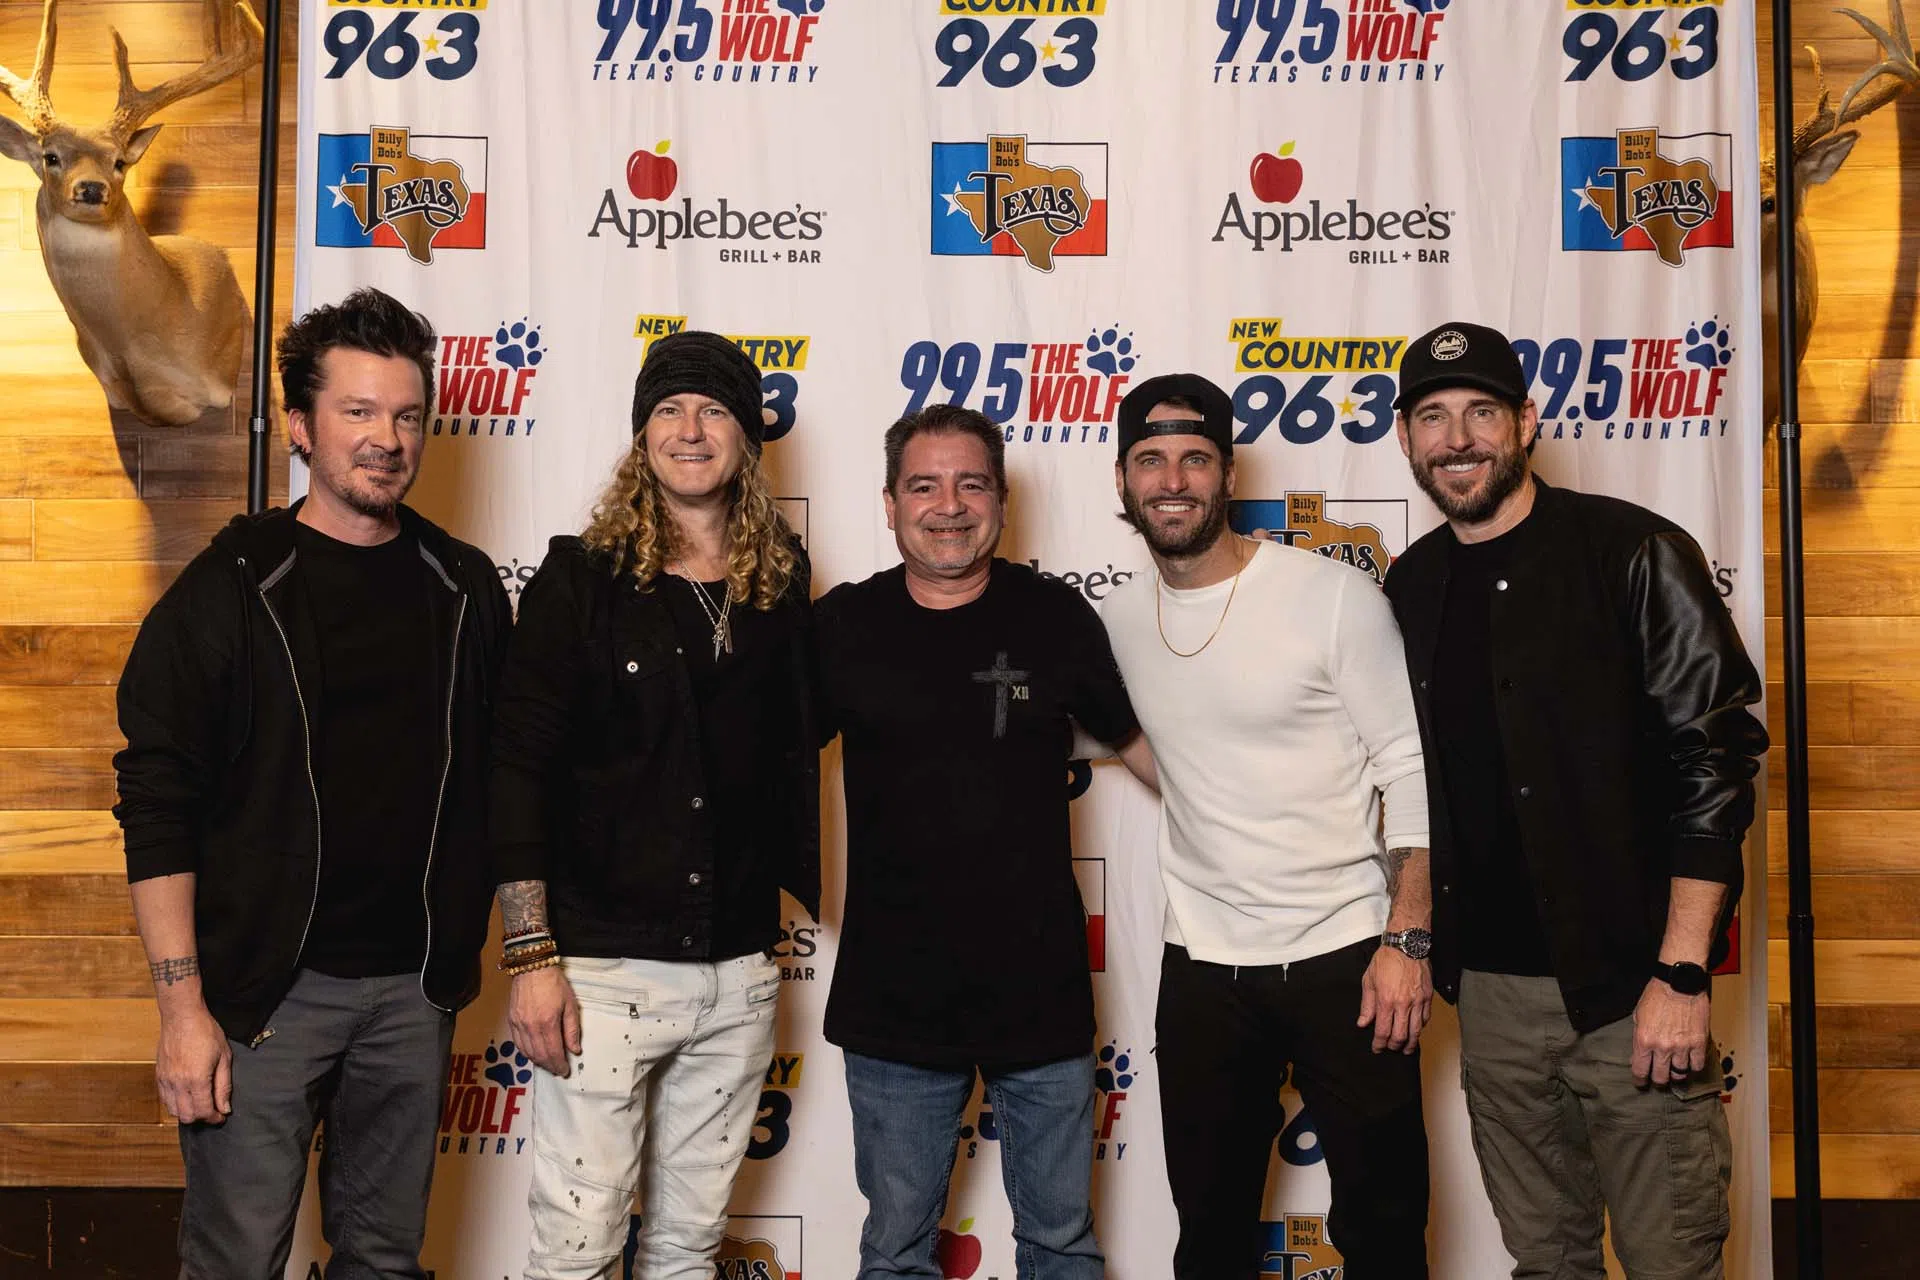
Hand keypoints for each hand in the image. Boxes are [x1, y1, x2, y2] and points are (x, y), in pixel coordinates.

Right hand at [155, 1004, 231, 1124]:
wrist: (182, 1016)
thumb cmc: (206, 1032)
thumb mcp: (224, 1057)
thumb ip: (223, 1086)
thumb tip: (225, 1108)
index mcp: (196, 1079)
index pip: (203, 1111)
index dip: (214, 1118)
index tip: (221, 1116)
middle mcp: (177, 1083)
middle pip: (187, 1116)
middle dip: (201, 1118)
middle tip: (212, 1111)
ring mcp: (165, 1080)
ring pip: (173, 1111)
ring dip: (188, 1112)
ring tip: (200, 1103)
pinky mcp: (158, 1076)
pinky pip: (165, 1099)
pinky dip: (176, 1104)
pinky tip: (187, 1096)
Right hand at [509, 965, 581, 1077]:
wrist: (533, 968)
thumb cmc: (554, 983)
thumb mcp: (570, 1004)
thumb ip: (572, 1030)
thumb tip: (575, 1049)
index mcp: (548, 1023)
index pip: (553, 1052)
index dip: (559, 1065)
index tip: (565, 1071)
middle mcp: (531, 1027)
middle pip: (540, 1056)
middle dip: (550, 1066)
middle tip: (557, 1070)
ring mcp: (519, 1025)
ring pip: (527, 1052)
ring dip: (538, 1062)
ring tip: (547, 1064)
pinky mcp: (511, 1021)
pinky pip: (518, 1043)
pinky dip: (526, 1052)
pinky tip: (533, 1053)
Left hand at [1358, 945, 1432, 1053]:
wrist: (1406, 945)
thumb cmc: (1386, 960)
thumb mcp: (1369, 980)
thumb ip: (1367, 1005)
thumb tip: (1363, 1023)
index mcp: (1386, 1000)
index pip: (1383, 1031)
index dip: (1379, 1043)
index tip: (1376, 1048)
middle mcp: (1403, 1004)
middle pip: (1400, 1036)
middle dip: (1394, 1046)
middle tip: (1390, 1049)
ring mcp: (1418, 1001)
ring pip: (1416, 1030)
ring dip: (1410, 1042)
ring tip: (1406, 1048)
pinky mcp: (1428, 997)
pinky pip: (1426, 1018)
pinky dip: (1420, 1027)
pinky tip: (1415, 1030)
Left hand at [1632, 976, 1709, 1086]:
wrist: (1679, 983)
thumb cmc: (1656, 996)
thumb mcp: (1638, 1016)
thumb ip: (1639, 1038)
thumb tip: (1639, 1056)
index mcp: (1644, 1040)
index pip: (1640, 1070)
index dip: (1640, 1080)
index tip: (1641, 1083)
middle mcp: (1662, 1047)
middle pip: (1661, 1077)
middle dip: (1658, 1080)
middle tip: (1659, 1079)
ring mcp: (1682, 1046)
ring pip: (1680, 1074)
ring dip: (1676, 1074)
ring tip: (1675, 1070)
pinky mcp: (1699, 1043)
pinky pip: (1697, 1065)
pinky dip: (1693, 1066)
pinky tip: (1689, 1062)